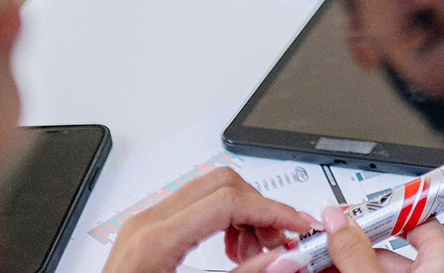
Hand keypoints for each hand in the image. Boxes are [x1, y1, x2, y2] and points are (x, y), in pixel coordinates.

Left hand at [102, 168, 316, 272]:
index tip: (299, 226)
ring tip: (256, 252)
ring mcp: (144, 224)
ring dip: (244, 215)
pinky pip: (194, 207)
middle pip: (222, 184)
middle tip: (281, 241)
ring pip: (210, 190)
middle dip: (261, 209)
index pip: (228, 201)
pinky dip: (223, 221)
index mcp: (155, 241)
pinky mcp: (146, 231)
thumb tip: (283, 260)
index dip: (273, 210)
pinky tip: (231, 251)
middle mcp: (147, 223)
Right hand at [293, 204, 443, 272]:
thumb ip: (356, 252)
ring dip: (343, 259)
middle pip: (387, 245)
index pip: (415, 216)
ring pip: (376, 266)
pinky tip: (323, 269)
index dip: (380, 208)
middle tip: (320, 235)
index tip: (351, 207)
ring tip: (313, 255)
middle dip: (349, 240)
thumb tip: (336, 220)